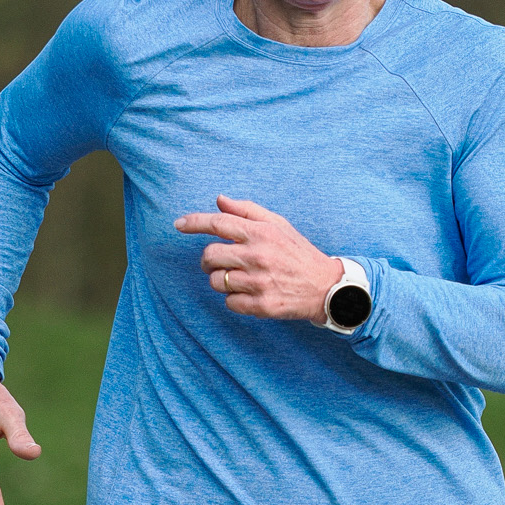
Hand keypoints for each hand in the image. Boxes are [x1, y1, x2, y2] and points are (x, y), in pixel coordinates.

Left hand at [173, 195, 342, 321]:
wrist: (325, 287)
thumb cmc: (297, 253)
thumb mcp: (278, 225)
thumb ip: (246, 211)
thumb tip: (219, 199)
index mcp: (260, 233)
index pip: (218, 223)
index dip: (194, 222)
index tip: (178, 224)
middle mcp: (257, 256)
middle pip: (210, 255)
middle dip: (209, 259)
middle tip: (219, 261)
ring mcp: (259, 282)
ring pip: (216, 281)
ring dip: (221, 280)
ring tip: (238, 278)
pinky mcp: (261, 305)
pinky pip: (229, 302)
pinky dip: (234, 299)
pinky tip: (249, 294)